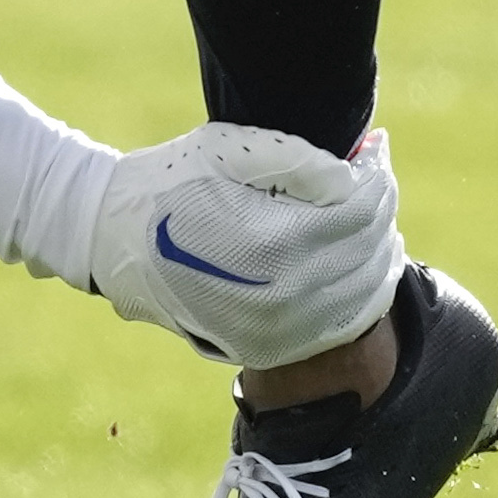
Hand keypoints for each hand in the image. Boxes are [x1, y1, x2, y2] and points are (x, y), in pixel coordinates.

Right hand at [83, 122, 402, 365]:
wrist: (115, 243)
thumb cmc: (171, 182)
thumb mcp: (227, 150)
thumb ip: (298, 158)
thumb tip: (355, 175)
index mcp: (270, 246)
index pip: (357, 210)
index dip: (376, 174)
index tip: (377, 147)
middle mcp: (280, 300)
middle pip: (367, 250)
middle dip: (382, 206)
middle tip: (378, 174)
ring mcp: (276, 334)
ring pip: (365, 292)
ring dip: (380, 248)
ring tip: (377, 213)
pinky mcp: (270, 349)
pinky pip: (342, 325)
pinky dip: (366, 292)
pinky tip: (366, 260)